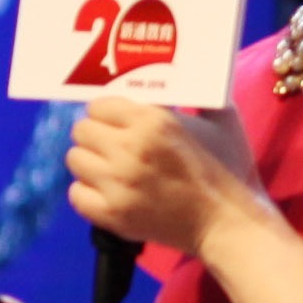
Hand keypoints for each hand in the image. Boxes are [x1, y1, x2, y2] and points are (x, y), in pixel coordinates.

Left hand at [65, 99, 263, 256]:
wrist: (228, 223)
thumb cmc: (228, 168)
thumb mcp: (222, 119)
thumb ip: (197, 94)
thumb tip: (174, 79)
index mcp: (153, 121)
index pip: (98, 105)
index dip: (107, 113)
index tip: (116, 122)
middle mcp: (130, 149)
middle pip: (81, 130)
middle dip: (96, 135)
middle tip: (112, 146)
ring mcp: (118, 184)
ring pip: (75, 160)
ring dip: (91, 163)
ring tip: (110, 168)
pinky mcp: (113, 215)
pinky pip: (76, 195)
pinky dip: (88, 193)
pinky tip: (108, 192)